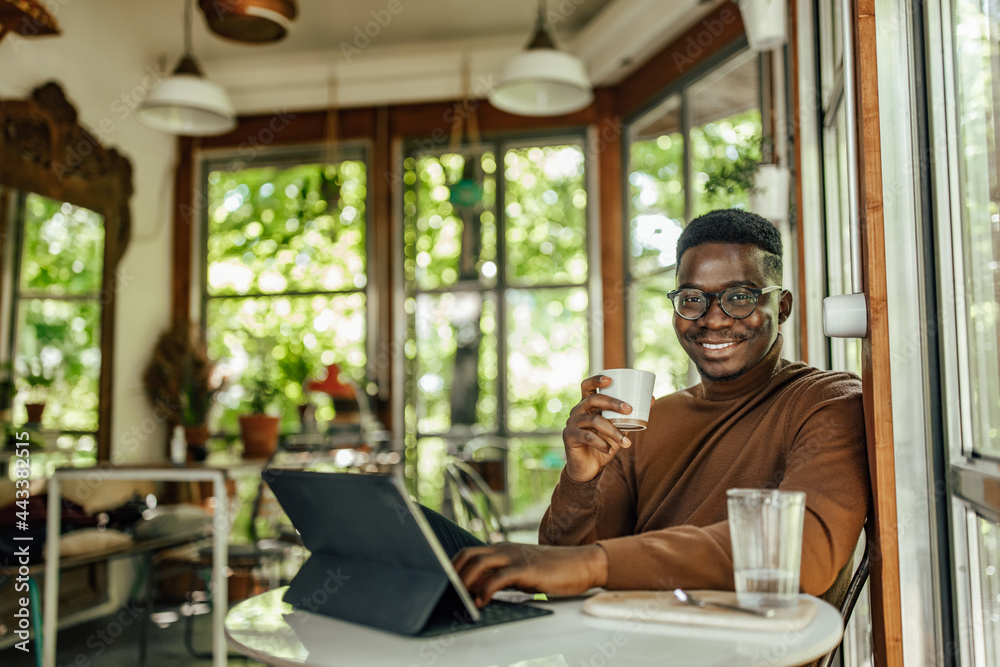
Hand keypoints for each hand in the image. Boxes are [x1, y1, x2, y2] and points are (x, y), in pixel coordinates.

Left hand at [452, 543, 607, 606]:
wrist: (581, 564)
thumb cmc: (553, 572)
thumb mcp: (521, 573)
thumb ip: (500, 577)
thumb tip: (476, 590)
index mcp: (502, 549)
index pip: (468, 553)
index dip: (453, 568)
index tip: (444, 584)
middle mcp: (505, 549)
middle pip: (467, 555)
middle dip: (452, 573)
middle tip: (446, 591)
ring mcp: (515, 556)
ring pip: (477, 563)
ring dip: (463, 581)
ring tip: (460, 598)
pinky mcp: (526, 569)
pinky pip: (498, 577)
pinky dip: (485, 590)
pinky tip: (481, 603)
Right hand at [561, 374, 634, 481]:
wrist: (588, 467)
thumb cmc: (603, 443)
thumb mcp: (618, 428)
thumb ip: (630, 415)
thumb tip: (651, 399)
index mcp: (587, 405)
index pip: (587, 386)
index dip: (596, 380)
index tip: (610, 379)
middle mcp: (578, 410)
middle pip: (593, 399)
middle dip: (612, 402)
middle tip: (629, 409)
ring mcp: (572, 423)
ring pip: (594, 420)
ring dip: (613, 431)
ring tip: (626, 442)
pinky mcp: (569, 436)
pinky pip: (588, 437)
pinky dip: (602, 443)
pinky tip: (609, 450)